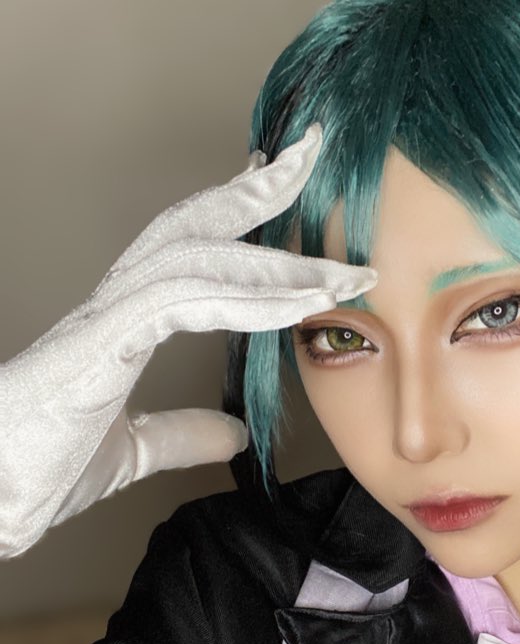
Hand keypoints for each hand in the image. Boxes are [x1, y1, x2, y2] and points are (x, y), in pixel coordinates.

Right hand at [0, 124, 374, 558]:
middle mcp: (116, 304)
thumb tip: (234, 433)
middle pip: (195, 225)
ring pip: (201, 256)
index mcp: (122, 323)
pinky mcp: (101, 343)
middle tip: (311, 156)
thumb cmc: (35, 471)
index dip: (235, 215)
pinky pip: (186, 301)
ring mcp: (107, 318)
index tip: (278, 188)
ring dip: (280, 259)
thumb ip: (181, 435)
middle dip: (259, 189)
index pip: (188, 250)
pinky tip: (300, 304)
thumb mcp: (132, 452)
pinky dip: (250, 300)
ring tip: (344, 267)